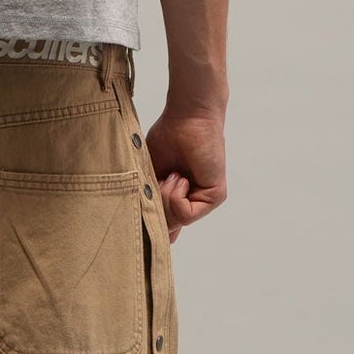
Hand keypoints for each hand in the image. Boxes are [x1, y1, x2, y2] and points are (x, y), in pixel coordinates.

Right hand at [144, 100, 225, 237]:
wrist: (186, 119)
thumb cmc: (167, 139)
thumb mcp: (150, 176)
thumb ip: (150, 201)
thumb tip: (151, 235)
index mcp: (177, 197)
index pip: (168, 227)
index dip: (153, 231)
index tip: (138, 228)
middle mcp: (192, 200)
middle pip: (166, 227)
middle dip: (155, 206)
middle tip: (158, 181)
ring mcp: (204, 199)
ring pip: (175, 221)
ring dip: (166, 197)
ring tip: (171, 174)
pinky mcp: (216, 196)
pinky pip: (186, 214)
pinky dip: (177, 196)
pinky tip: (181, 177)